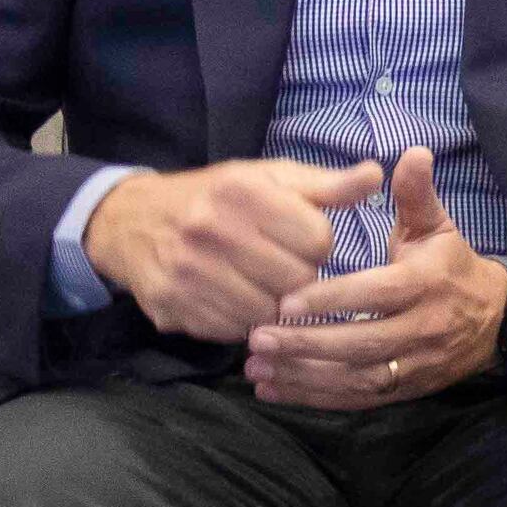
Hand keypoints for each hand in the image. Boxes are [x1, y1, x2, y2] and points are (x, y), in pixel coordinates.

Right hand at [81, 153, 389, 340]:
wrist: (131, 221)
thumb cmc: (217, 197)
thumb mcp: (270, 178)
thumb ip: (326, 184)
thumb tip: (376, 175)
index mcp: (242, 192)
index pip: (318, 241)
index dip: (317, 245)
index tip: (299, 240)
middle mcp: (211, 230)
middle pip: (296, 282)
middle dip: (298, 278)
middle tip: (280, 265)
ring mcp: (188, 272)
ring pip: (267, 313)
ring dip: (272, 305)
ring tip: (258, 283)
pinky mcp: (172, 306)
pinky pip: (232, 330)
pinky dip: (240, 321)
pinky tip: (231, 298)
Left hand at [250, 151, 506, 407]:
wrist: (495, 322)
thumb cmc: (452, 267)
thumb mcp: (438, 226)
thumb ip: (416, 193)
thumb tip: (413, 152)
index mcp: (426, 284)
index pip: (377, 294)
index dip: (331, 298)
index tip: (286, 300)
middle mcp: (423, 329)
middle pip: (362, 343)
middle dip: (307, 343)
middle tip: (258, 336)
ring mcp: (414, 365)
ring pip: (357, 378)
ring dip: (304, 376)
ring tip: (257, 366)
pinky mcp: (405, 390)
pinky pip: (358, 399)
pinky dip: (315, 398)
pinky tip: (274, 389)